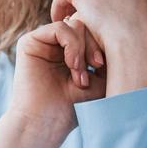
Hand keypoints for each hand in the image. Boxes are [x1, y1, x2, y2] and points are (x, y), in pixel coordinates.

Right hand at [7, 17, 107, 135]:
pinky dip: (72, 45)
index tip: (104, 67)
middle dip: (94, 46)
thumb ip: (108, 55)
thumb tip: (117, 31)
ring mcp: (42, 42)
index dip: (103, 44)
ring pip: (74, 25)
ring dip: (82, 50)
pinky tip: (72, 65)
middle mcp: (55, 44)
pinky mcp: (29, 42)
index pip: (93, 31)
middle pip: (85, 25)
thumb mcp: (100, 78)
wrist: (47, 122)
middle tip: (95, 69)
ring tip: (80, 75)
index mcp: (71, 50)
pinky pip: (60, 28)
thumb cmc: (74, 106)